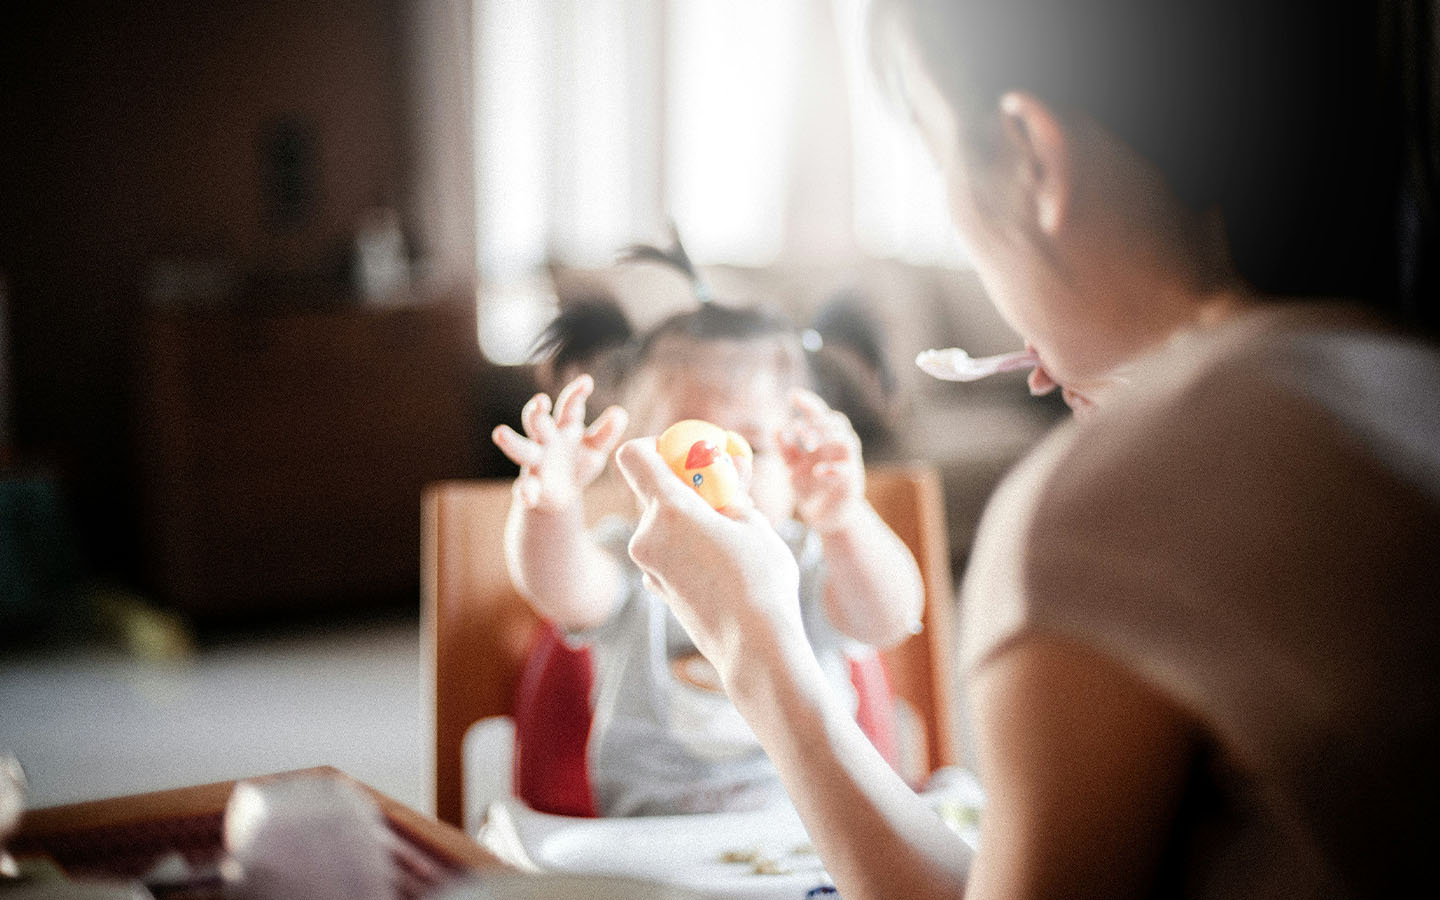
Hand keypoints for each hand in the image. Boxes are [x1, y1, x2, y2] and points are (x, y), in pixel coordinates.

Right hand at [491, 374, 628, 511]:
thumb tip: (620, 413)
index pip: (569, 407)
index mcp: (564, 427)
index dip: (576, 394)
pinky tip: (527, 496)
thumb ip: (606, 432)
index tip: (587, 382)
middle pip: (538, 422)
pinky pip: (525, 487)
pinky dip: (525, 491)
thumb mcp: (596, 449)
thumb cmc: (578, 463)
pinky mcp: (531, 486)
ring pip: (521, 449)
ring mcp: (536, 462)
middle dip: (537, 412)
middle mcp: (546, 440)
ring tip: (499, 432)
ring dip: (512, 441)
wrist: (562, 496)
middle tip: (539, 401)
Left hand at [614, 437, 805, 684]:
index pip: (634, 456)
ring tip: (730, 532)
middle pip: (651, 491)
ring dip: (688, 518)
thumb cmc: (761, 581)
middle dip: (683, 485)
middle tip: (722, 491)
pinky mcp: (655, 588)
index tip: (685, 455)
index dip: (655, 446)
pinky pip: (665, 551)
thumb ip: (732, 491)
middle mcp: (647, 536)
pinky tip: (720, 562)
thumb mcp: (754, 523)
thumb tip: (729, 467)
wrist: (754, 648)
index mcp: (669, 511)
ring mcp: (647, 566)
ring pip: (661, 523)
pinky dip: (685, 546)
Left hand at [780, 389, 865, 534]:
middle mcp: (839, 448)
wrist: (827, 517)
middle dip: (818, 422)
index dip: (809, 403)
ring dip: (828, 438)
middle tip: (798, 428)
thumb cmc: (811, 488)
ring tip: (807, 444)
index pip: (820, 414)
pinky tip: (817, 471)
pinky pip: (847, 470)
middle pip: (837, 422)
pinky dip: (833, 468)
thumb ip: (786, 449)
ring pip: (848, 441)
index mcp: (825, 439)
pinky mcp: (851, 483)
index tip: (792, 395)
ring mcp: (848, 464)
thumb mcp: (793, 467)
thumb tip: (776, 429)